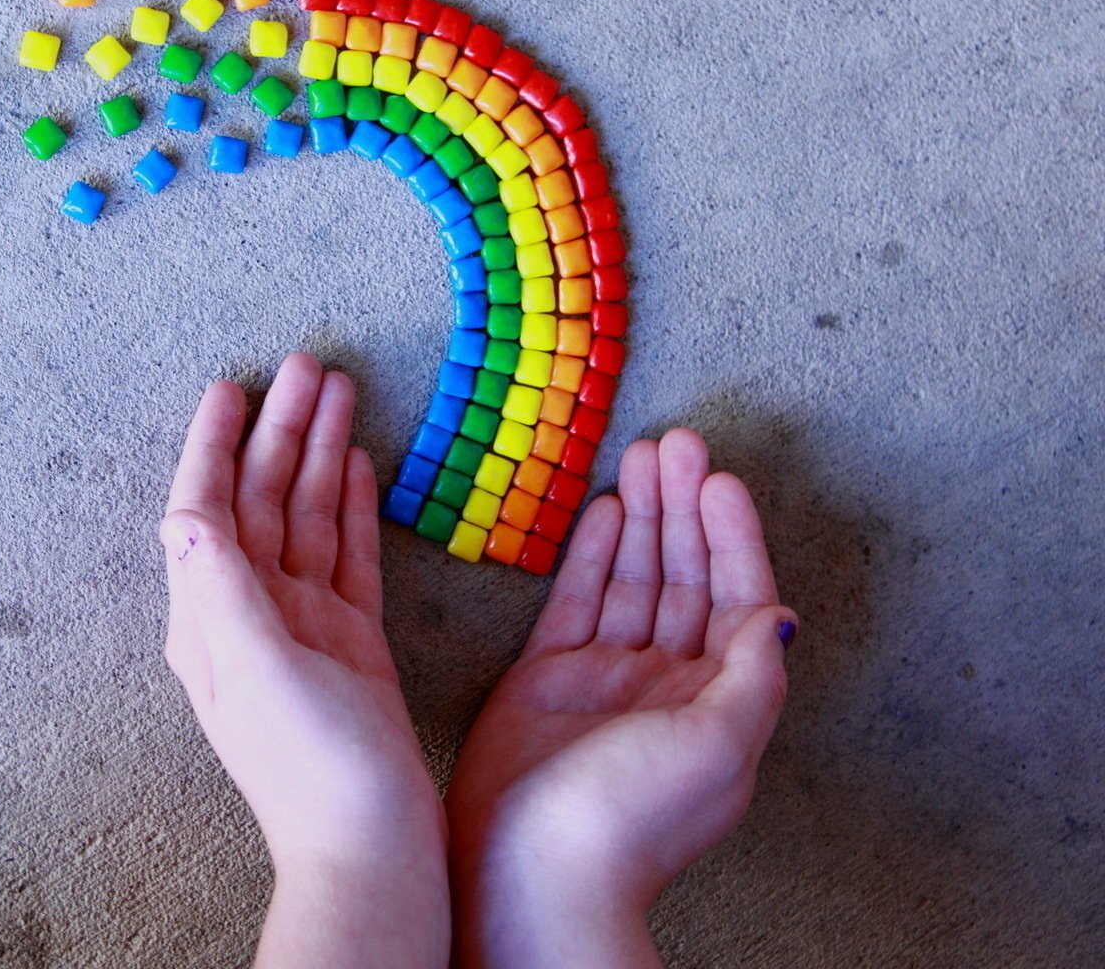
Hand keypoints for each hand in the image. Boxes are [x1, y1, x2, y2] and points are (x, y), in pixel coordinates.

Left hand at [161, 353, 447, 968]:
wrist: (373, 850)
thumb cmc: (312, 771)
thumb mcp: (256, 672)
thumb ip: (221, 589)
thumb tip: (181, 513)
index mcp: (210, 619)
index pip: (204, 510)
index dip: (214, 445)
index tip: (231, 386)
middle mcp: (248, 615)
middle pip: (259, 500)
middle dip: (279, 431)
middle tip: (307, 363)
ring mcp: (301, 627)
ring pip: (305, 518)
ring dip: (317, 454)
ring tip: (338, 392)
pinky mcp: (350, 643)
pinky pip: (344, 555)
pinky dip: (348, 506)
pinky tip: (355, 465)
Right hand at [446, 429, 796, 967]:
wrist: (533, 869)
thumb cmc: (630, 818)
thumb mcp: (719, 745)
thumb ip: (752, 674)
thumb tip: (780, 617)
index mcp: (717, 704)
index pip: (735, 599)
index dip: (731, 537)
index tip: (720, 479)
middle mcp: (667, 686)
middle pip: (684, 579)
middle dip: (683, 510)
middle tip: (677, 444)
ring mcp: (606, 680)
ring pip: (632, 581)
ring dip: (641, 518)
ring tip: (641, 457)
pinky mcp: (549, 679)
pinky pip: (577, 602)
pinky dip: (592, 555)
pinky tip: (602, 510)